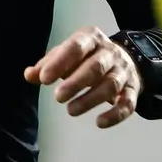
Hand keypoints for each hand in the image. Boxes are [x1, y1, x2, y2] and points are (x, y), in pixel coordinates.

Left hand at [26, 26, 140, 129]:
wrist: (126, 59)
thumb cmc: (87, 58)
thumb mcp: (67, 55)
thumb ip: (48, 65)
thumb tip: (29, 75)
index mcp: (92, 38)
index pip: (77, 46)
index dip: (60, 62)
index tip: (44, 79)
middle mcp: (110, 52)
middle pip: (96, 65)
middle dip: (77, 81)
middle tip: (58, 97)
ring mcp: (123, 71)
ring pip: (111, 84)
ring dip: (91, 99)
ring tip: (71, 111)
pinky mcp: (132, 90)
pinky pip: (128, 103)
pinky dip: (115, 114)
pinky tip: (99, 122)